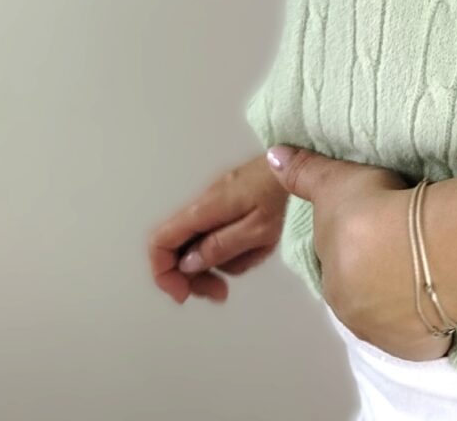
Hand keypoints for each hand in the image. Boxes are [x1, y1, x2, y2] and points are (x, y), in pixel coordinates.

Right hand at [147, 153, 288, 305]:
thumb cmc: (280, 195)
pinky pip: (218, 236)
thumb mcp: (257, 228)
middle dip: (195, 277)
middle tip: (221, 293)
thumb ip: (222, 247)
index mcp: (203, 211)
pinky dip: (233, 249)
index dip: (163, 273)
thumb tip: (187, 265)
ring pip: (200, 246)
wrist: (296, 162)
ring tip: (254, 254)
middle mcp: (201, 207)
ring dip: (221, 263)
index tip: (184, 294)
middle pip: (178, 250)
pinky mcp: (227, 206)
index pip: (160, 242)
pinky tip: (257, 244)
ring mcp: (213, 206)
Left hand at [264, 144, 455, 361]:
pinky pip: (421, 334)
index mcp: (330, 281)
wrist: (425, 247)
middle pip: (362, 292)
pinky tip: (439, 294)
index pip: (337, 264)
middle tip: (403, 244)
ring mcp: (386, 334)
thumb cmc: (375, 212)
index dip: (355, 245)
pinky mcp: (420, 347)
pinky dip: (427, 319)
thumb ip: (305, 173)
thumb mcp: (336, 182)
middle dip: (376, 273)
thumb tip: (273, 156)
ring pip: (390, 313)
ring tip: (426, 265)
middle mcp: (352, 315)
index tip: (375, 228)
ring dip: (401, 296)